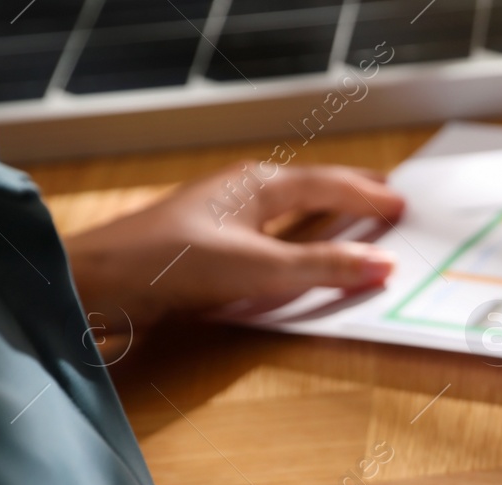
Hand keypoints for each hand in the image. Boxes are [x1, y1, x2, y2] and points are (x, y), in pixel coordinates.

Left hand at [64, 163, 404, 326]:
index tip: (403, 205)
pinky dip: (298, 239)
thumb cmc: (172, 264)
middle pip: (311, 187)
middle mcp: (243, 192)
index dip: (371, 197)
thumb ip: (324, 267)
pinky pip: (269, 234)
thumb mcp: (261, 269)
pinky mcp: (207, 245)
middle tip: (386, 195)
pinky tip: (295, 252)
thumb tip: (383, 265)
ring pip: (289, 209)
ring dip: (325, 215)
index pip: (333, 186)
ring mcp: (222, 216)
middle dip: (351, 192)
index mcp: (260, 185)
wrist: (98, 283)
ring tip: (351, 220)